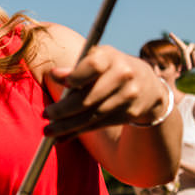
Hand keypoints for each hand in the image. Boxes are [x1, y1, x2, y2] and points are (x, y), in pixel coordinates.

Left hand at [43, 45, 169, 137]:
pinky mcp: (129, 114)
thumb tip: (54, 74)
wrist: (149, 86)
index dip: (76, 76)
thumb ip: (76, 69)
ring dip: (67, 126)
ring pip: (92, 116)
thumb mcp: (97, 60)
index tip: (60, 83)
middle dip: (64, 109)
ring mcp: (128, 96)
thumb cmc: (111, 69)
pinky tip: (62, 137)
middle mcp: (123, 76)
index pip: (94, 66)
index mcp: (111, 57)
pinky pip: (98, 125)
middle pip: (89, 97)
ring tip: (48, 131)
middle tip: (45, 114)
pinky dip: (78, 132)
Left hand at [168, 32, 194, 71]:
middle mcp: (191, 45)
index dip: (175, 39)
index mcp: (188, 49)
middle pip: (185, 52)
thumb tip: (178, 72)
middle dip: (187, 61)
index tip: (169, 33)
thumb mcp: (193, 65)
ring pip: (193, 53)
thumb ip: (186, 68)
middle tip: (189, 69)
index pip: (180, 44)